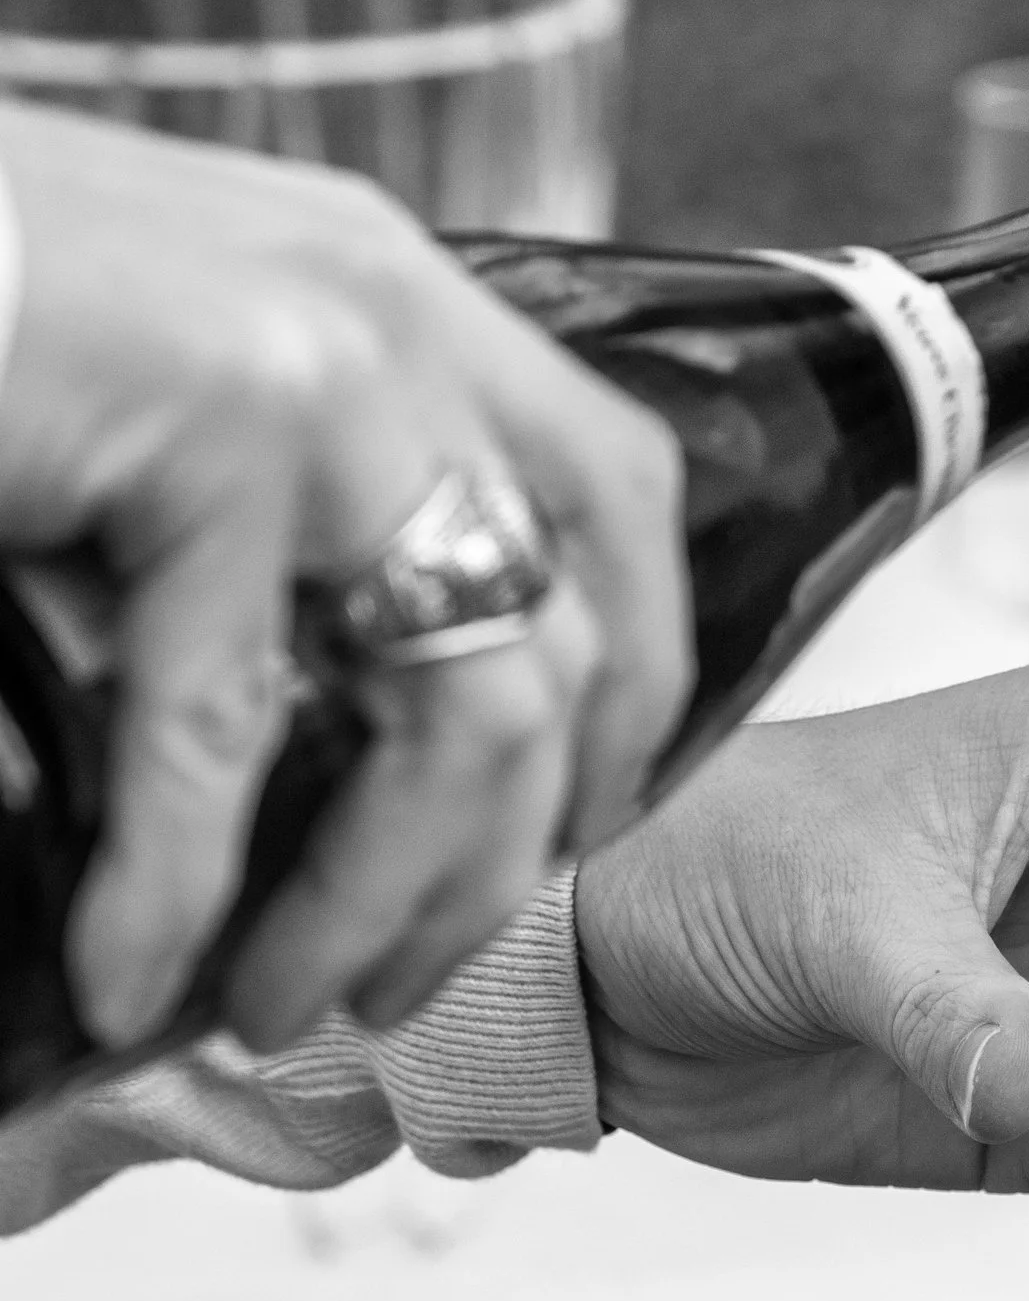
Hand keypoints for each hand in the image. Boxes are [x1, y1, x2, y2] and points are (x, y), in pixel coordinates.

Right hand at [0, 105, 690, 1051]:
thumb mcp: (141, 385)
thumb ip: (253, 515)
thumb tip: (311, 732)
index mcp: (392, 292)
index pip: (615, 498)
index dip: (628, 687)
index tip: (567, 832)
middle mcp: (394, 314)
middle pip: (559, 641)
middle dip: (497, 855)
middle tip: (399, 981)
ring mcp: (323, 363)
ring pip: (457, 712)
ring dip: (373, 900)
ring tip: (284, 1008)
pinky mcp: (213, 422)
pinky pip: (224, 726)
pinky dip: (172, 885)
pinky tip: (129, 977)